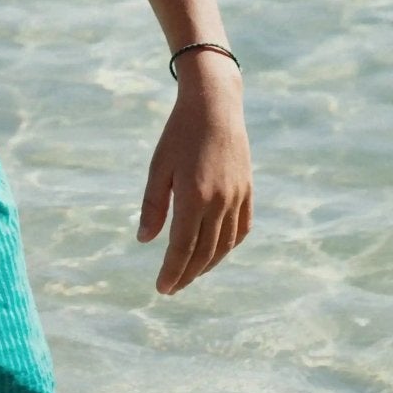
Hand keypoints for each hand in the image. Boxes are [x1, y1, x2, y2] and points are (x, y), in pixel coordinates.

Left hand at [136, 66, 251, 293]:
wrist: (215, 104)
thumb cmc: (179, 133)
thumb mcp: (159, 166)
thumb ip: (153, 206)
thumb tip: (145, 240)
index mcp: (194, 197)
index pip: (182, 248)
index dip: (172, 272)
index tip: (161, 288)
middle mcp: (220, 202)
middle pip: (204, 253)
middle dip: (187, 274)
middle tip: (172, 287)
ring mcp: (237, 197)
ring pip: (224, 245)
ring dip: (208, 265)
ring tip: (190, 274)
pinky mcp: (247, 190)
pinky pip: (241, 229)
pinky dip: (229, 246)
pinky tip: (216, 251)